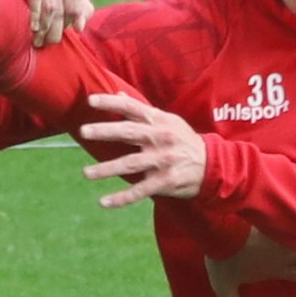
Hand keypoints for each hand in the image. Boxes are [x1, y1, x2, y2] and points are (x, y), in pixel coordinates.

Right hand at [7, 0, 92, 46]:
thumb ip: (78, 9)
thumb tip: (79, 27)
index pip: (75, 7)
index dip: (69, 23)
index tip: (65, 33)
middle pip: (59, 9)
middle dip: (53, 31)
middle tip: (45, 43)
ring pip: (48, 6)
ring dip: (42, 29)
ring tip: (36, 40)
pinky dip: (35, 14)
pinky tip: (31, 26)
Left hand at [78, 93, 206, 207]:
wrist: (212, 165)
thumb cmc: (184, 140)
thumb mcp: (168, 120)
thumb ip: (142, 111)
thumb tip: (118, 94)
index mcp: (159, 121)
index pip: (132, 108)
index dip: (111, 103)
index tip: (90, 100)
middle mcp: (160, 139)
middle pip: (128, 133)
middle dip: (104, 132)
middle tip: (83, 131)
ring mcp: (162, 161)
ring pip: (130, 164)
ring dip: (106, 169)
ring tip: (86, 173)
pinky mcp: (164, 182)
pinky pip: (139, 191)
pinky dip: (121, 198)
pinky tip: (104, 202)